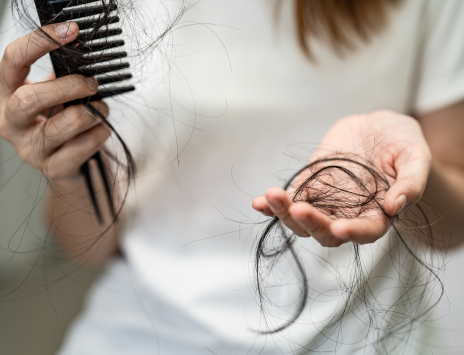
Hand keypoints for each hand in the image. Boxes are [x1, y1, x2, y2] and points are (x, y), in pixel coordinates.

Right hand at [0, 22, 109, 181]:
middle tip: (92, 84)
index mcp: (7, 95)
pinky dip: (100, 133)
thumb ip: (61, 75)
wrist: (69, 162)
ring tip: (101, 109)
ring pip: (64, 124)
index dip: (40, 41)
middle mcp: (11, 122)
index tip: (71, 31)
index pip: (13, 60)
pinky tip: (101, 129)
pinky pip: (83, 146)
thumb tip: (83, 52)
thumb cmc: (60, 120)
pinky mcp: (52, 168)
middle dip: (69, 87)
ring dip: (92, 112)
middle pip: (30, 99)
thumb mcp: (54, 94)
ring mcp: (30, 149)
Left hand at [252, 111, 431, 246]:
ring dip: (284, 214)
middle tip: (298, 209)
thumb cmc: (402, 143)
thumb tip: (395, 204)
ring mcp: (325, 201)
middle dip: (311, 224)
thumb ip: (411, 181)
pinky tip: (259, 202)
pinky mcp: (309, 185)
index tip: (339, 228)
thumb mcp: (416, 157)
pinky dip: (272, 204)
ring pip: (301, 220)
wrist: (378, 128)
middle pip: (326, 231)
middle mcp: (348, 213)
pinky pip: (289, 199)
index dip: (353, 232)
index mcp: (377, 213)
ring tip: (271, 198)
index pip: (365, 231)